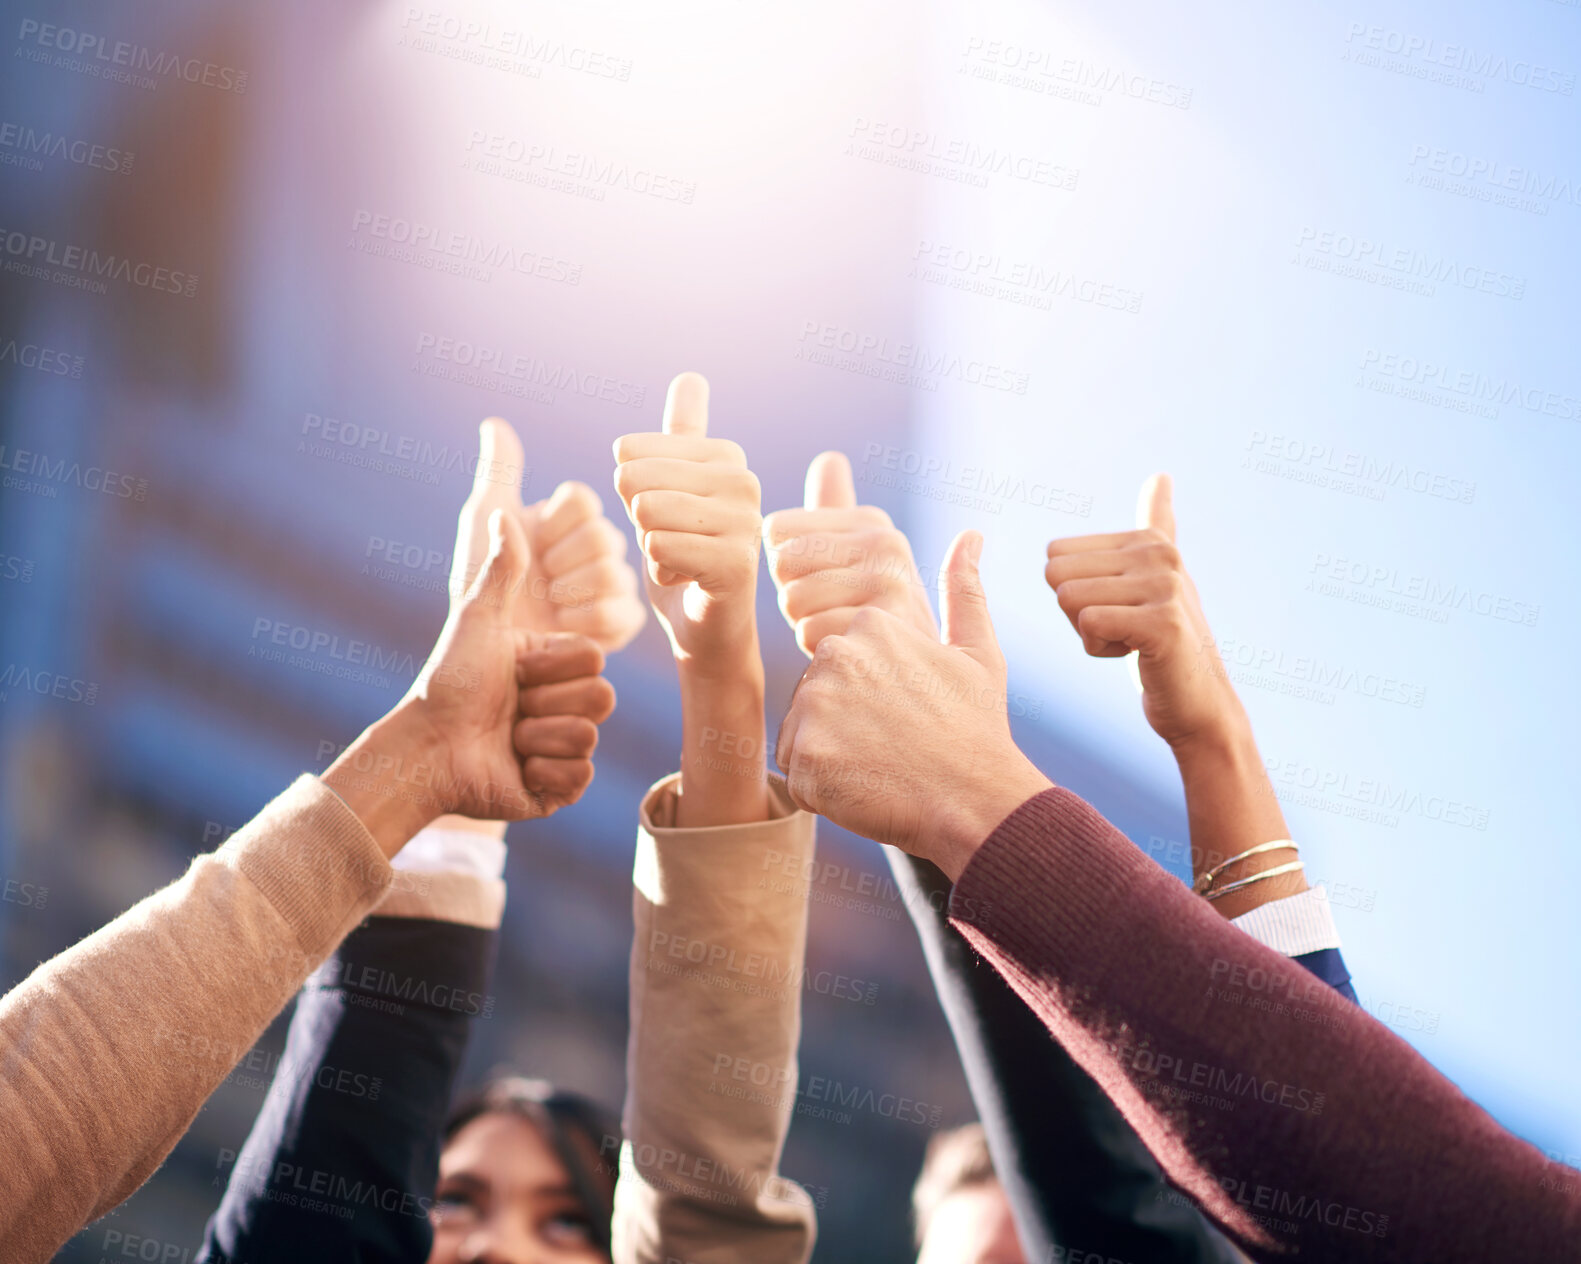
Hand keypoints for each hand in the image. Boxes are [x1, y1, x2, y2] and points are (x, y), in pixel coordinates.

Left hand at [327, 510, 615, 853]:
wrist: (427, 748)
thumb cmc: (448, 681)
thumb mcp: (478, 621)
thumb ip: (502, 571)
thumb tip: (503, 515)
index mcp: (556, 667)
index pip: (595, 659)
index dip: (552, 666)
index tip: (514, 670)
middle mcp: (566, 705)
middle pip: (603, 698)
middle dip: (546, 703)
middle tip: (510, 708)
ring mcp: (565, 749)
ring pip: (589, 737)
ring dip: (538, 738)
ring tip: (507, 739)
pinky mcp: (560, 790)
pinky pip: (580, 777)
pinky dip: (542, 773)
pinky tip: (515, 769)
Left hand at [451, 417, 645, 652]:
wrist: (481, 667)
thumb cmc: (474, 599)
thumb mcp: (479, 529)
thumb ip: (497, 473)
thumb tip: (496, 422)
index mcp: (562, 523)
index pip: (583, 500)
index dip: (555, 526)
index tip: (530, 546)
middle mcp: (592, 551)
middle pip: (603, 536)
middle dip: (561, 565)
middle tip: (536, 587)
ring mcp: (611, 589)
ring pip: (614, 573)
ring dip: (571, 596)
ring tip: (546, 612)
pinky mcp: (621, 627)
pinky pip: (623, 612)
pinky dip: (587, 622)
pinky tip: (562, 631)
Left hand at [612, 373, 762, 675]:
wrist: (705, 629)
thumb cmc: (682, 558)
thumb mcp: (669, 489)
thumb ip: (681, 436)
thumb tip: (692, 377)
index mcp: (726, 456)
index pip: (634, 453)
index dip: (629, 492)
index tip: (664, 518)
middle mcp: (745, 481)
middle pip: (638, 481)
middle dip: (637, 521)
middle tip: (670, 543)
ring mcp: (746, 521)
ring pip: (648, 513)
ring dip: (649, 547)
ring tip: (680, 561)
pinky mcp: (737, 562)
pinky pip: (661, 547)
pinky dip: (661, 571)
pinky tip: (687, 581)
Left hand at [763, 451, 937, 655]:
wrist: (912, 682)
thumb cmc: (872, 623)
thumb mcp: (861, 561)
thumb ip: (837, 512)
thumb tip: (830, 459)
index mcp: (872, 521)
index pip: (776, 530)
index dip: (787, 568)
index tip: (825, 587)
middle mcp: (888, 542)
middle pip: (782, 562)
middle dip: (794, 597)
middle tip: (833, 615)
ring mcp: (890, 582)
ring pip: (792, 599)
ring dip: (806, 626)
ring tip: (843, 634)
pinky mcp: (881, 625)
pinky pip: (808, 632)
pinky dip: (818, 654)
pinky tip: (848, 655)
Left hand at [776, 530, 1049, 879]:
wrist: (976, 800)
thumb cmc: (977, 730)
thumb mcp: (978, 653)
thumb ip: (963, 592)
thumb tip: (970, 535)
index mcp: (870, 624)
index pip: (837, 664)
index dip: (867, 700)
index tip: (901, 718)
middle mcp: (836, 654)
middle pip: (814, 696)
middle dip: (841, 726)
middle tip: (891, 746)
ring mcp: (816, 703)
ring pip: (801, 734)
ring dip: (831, 757)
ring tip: (880, 766)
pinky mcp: (804, 753)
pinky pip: (796, 772)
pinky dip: (822, 789)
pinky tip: (865, 787)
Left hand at [1044, 474, 1243, 750]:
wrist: (1197, 704)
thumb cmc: (1164, 643)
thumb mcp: (1155, 577)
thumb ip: (1158, 525)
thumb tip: (1161, 474)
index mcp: (1148, 539)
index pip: (1055, 556)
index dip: (1075, 593)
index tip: (1119, 610)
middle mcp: (1158, 553)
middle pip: (1057, 576)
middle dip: (1077, 614)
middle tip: (1123, 630)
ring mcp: (1163, 585)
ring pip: (1069, 600)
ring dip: (1090, 634)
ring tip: (1133, 641)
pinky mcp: (1162, 622)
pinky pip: (1089, 624)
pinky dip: (1100, 650)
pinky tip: (1137, 654)